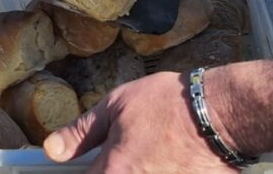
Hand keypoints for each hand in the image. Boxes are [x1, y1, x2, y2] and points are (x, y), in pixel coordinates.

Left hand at [44, 73, 235, 172]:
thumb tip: (52, 151)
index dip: (88, 171)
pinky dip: (164, 171)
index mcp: (114, 173)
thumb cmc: (168, 104)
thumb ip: (81, 133)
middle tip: (133, 151)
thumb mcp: (116, 106)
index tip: (98, 161)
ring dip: (142, 169)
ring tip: (155, 154)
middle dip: (118, 170)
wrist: (220, 113)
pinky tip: (171, 161)